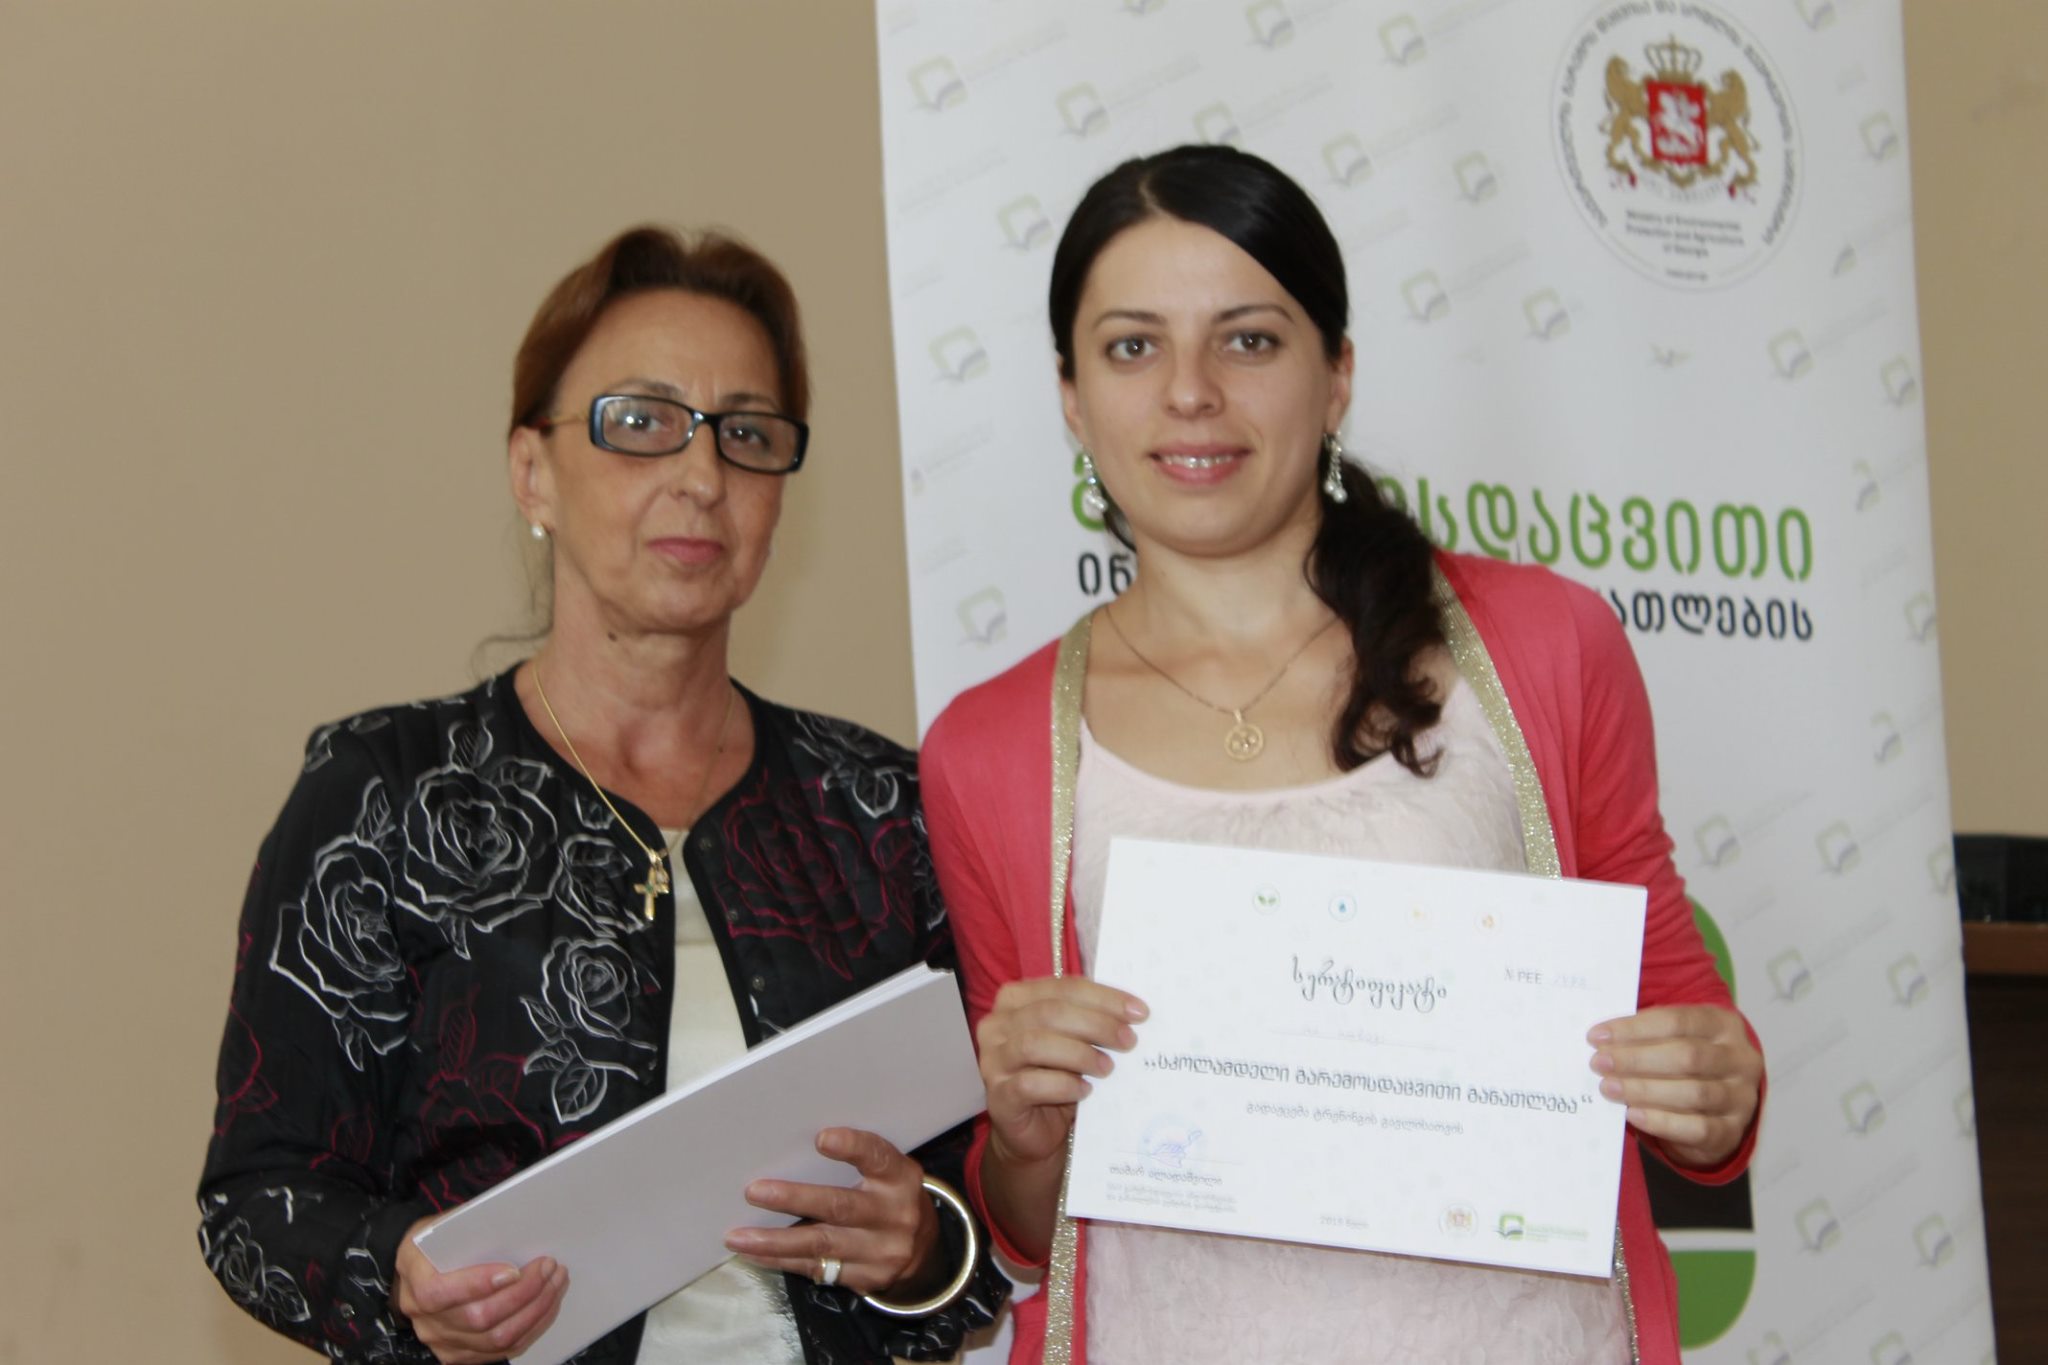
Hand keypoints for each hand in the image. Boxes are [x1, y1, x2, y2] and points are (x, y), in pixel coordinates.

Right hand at [392, 1214, 567, 1363]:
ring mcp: (443, 1340)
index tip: (514, 1270)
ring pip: (495, 1339)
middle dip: (523, 1293)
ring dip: (535, 1310)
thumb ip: (472, 1227)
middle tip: (548, 1268)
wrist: (422, 1269)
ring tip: (555, 1283)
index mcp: (415, 1280)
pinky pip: (502, 1350)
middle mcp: (425, 1319)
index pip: (439, 1293)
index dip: (478, 1284)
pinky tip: (546, 1305)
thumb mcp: (444, 1224)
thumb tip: (516, 1222)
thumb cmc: (439, 1243)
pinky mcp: (461, 1353)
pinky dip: (531, 1327)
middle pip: (477, 1318)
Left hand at [724, 1128, 941, 1296]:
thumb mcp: (887, 1173)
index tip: (821, 1138)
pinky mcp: (865, 1278)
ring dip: (774, 1241)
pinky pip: (816, 1269)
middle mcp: (894, 1215)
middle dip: (794, 1199)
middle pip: (839, 1206)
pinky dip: (781, 1261)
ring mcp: (880, 1251)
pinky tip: (755, 1253)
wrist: (925, 1251)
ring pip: (821, 1244)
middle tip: (754, 1192)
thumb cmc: (890, 1196)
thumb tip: (791, 1151)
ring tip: (737, 1236)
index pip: (878, 1157)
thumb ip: (856, 1163)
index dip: (852, 1147)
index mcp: (900, 1178)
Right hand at [975, 976, 1146, 1167]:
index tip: (1139, 1012)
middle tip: (1129, 1041)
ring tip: (1108, 1068)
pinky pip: (1029, 1084)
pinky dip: (1063, 1085)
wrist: (1034, 1130)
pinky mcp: (998, 1096)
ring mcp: (993, 1061)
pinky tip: (1085, 1091)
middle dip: (1096, 1024)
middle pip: (1049, 1012)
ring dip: (1079, 1054)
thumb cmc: (1057, 1076)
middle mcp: (996, 1025)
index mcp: (1015, 999)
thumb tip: (1133, 1012)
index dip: (1103, 997)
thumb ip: (1091, 1020)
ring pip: (1034, 1044)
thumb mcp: (1075, 1041)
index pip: (1062, 987)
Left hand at [1590, 1004, 1762, 1169]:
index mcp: (1723, 1024)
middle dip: (1636, 1059)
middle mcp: (1740, 1059)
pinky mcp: (1732, 1131)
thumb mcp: (1673, 1039)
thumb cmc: (1685, 1064)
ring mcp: (1740, 1097)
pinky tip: (1633, 1114)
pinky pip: (1698, 1128)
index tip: (1597, 1037)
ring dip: (1644, 1090)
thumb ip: (1646, 1036)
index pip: (1678, 1021)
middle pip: (1687, 1056)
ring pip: (1693, 1093)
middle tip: (1599, 1063)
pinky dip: (1662, 1122)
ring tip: (1609, 1088)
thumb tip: (1601, 1040)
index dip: (1635, 1028)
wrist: (1718, 1107)